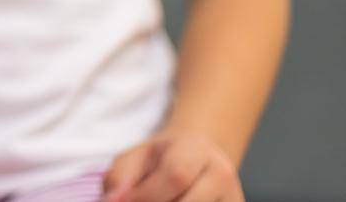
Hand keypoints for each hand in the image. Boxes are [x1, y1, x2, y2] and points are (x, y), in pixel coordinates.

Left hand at [103, 131, 243, 201]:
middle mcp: (221, 172)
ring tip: (156, 200)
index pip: (176, 175)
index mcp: (195, 149)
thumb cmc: (159, 160)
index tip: (123, 201)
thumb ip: (119, 178)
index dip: (146, 195)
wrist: (197, 158)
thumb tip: (112, 201)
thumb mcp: (134, 158)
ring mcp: (233, 196)